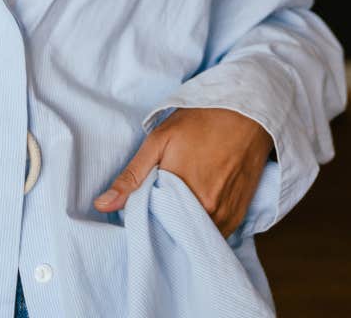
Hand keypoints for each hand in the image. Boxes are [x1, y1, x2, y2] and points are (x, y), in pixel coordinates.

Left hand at [93, 107, 274, 237]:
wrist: (248, 113)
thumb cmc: (202, 121)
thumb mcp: (159, 140)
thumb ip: (131, 176)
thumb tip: (102, 206)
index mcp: (182, 192)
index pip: (152, 225)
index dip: (142, 221)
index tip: (138, 211)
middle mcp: (207, 210)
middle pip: (174, 235)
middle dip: (162, 227)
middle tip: (155, 209)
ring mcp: (225, 216)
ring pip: (194, 238)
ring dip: (182, 231)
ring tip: (174, 211)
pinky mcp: (239, 217)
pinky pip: (214, 236)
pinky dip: (201, 230)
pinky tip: (193, 214)